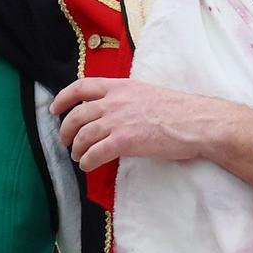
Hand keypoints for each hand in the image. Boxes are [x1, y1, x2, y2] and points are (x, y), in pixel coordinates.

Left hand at [52, 77, 207, 172]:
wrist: (197, 122)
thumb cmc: (180, 110)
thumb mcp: (147, 93)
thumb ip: (127, 99)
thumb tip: (114, 111)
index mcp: (120, 86)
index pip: (81, 87)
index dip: (63, 98)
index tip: (55, 108)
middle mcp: (114, 101)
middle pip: (77, 115)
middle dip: (66, 130)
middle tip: (65, 141)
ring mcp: (117, 121)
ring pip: (82, 136)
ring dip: (76, 149)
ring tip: (78, 157)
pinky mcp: (123, 141)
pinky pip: (94, 154)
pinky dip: (87, 161)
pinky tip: (87, 166)